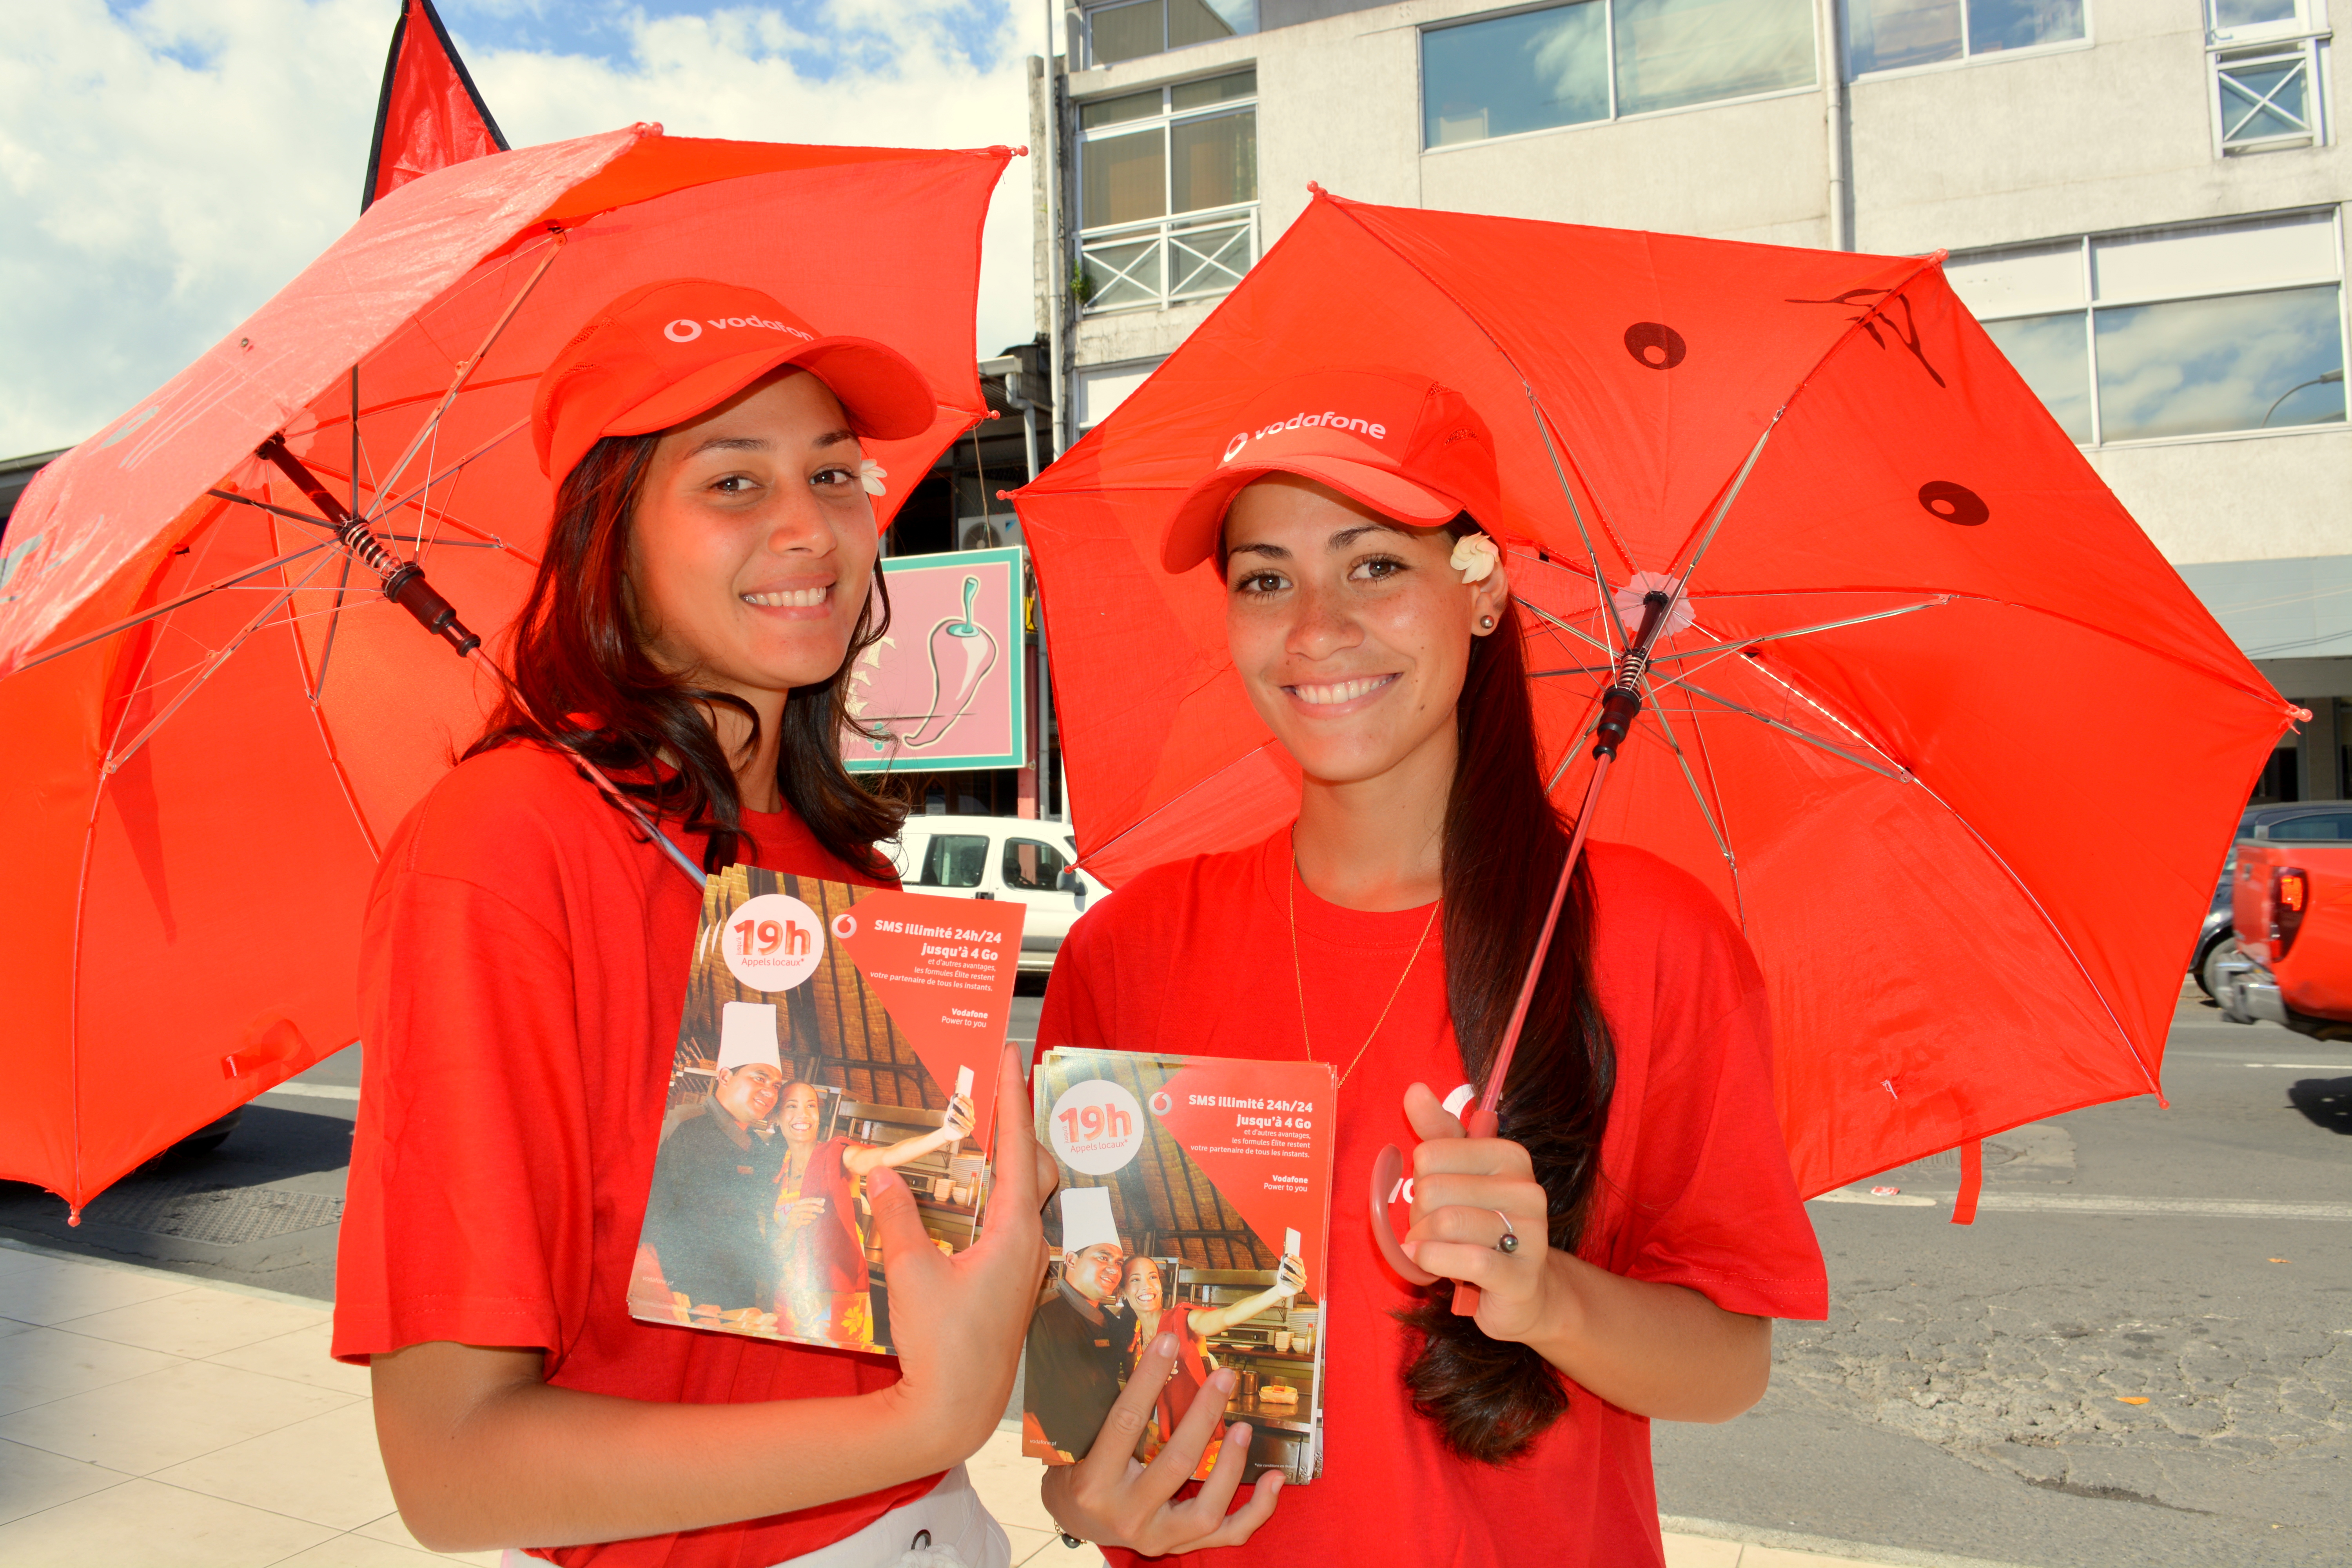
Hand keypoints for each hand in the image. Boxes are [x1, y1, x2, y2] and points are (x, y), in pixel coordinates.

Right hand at [781, 1196, 826, 1230]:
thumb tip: (823, 1202)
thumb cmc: (798, 1214)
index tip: (824, 1201)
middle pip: (807, 1207)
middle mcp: (795, 1208)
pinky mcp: (792, 1222)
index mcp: (798, 1203)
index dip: (816, 1200)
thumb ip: (813, 1205)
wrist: (787, 1223)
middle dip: (815, 1208)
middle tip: (823, 1210)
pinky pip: (799, 1222)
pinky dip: (805, 1222)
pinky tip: (809, 1222)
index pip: (808, 1200)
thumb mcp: (805, 1209)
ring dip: (810, 1215)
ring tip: (815, 1217)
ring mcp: (793, 1215)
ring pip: (802, 1215)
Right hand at [865, 1046, 1050, 1469]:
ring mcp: (1023, 1266)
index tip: (1010, 1054)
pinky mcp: (1011, 1285)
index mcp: (1014, 1233)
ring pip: (1028, 1197)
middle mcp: (1029, 1244)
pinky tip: (968, 1200)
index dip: (1012, 1096)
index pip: (1017, 1147)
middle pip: (1036, 1166)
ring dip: (1008, 1162)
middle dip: (1017, 1124)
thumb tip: (878, 1172)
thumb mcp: (911, 1274)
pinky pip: (1013, 1224)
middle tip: (993, 1090)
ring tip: (977, 1135)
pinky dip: (997, 1197)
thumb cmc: (943, 1346)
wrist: (957, 1409)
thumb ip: (897, 1218)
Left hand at [943, 1094, 975, 1138]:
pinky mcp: (965, 1134)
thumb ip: (952, 1104)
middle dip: (962, 1104)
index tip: (959, 1094)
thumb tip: (953, 1096)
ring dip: (957, 1116)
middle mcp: (971, 1119)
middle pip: (968, 1111)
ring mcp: (969, 1127)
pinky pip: (960, 1129)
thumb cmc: (951, 1120)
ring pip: (964, 1121)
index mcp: (970, 1112)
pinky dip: (953, 1125)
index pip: (970, 1104)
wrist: (947, 1131)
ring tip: (951, 1111)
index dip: (965, 1099)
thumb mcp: (951, 1110)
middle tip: (955, 1100)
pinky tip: (948, 1121)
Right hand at [1042, 1333, 1282, 1552]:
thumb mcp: (1082, 1442)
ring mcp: (1156, 1536)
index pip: (1126, 1423)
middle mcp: (1126, 1514)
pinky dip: (1257, 1509)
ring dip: (1231, 1465)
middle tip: (1223, 1378)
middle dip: (1204, 1416)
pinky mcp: (1178, 1546)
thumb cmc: (1079, 1472)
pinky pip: (1228, 1533)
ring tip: (1244, 1428)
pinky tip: (1274, 1479)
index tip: (1169, 1343)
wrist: (1077, 1520)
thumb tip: (1153, 1356)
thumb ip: (1113, 1411)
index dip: (1148, 1379)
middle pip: (1174, 1463)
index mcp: (1095, 1482)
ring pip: (1206, 1509)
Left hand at [1275, 1253, 1306, 1297]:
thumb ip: (1283, 1264)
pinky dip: (1286, 1282)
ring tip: (1283, 1270)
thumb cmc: (1283, 1278)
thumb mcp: (1282, 1269)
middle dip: (1292, 1263)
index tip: (1288, 1254)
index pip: (1300, 1262)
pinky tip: (1280, 1279)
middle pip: (1299, 1268)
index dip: (1295, 1258)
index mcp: (1301, 1270)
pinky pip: (1292, 1285)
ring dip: (1289, 1274)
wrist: (1280, 1289)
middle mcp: (1303, 1276)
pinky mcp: (1298, 1290)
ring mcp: (1301, 1283)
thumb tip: (1282, 1257)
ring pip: (1295, 1277)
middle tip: (1286, 1259)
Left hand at [1399, 1081, 1555, 1345]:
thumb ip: (1436, 1132)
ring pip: (1444, 1223)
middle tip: (1433, 1231)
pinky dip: (1433, 1261)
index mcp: (1510, 1156)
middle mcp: (1526, 1189)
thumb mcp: (1459, 1174)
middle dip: (1418, 1216)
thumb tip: (1415, 1090)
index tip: (1437, 1198)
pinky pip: (1465, 1259)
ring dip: (1423, 1242)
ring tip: (1433, 1250)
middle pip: (1431, 1190)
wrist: (1523, 1291)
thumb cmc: (1481, 1226)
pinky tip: (1429, 1263)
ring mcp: (1530, 1234)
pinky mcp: (1521, 1276)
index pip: (1429, 1154)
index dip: (1420, 1181)